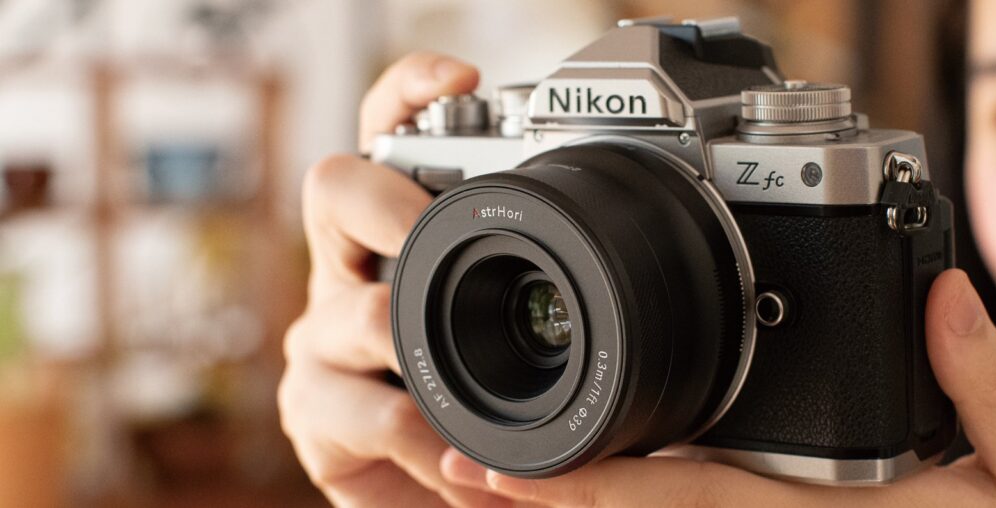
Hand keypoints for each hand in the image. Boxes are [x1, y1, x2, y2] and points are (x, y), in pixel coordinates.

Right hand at [278, 52, 515, 506]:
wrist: (432, 494)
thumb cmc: (477, 398)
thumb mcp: (509, 332)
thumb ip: (537, 284)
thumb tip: (624, 235)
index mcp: (397, 235)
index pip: (384, 139)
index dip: (407, 93)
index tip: (460, 77)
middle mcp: (349, 271)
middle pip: (332, 190)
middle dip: (390, 207)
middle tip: (433, 239)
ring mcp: (322, 340)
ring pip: (352, 313)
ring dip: (421, 356)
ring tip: (473, 404)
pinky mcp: (311, 411)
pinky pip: (369, 414)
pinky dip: (426, 443)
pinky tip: (458, 466)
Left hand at [441, 269, 995, 506]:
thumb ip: (991, 387)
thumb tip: (944, 297)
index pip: (675, 500)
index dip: (585, 487)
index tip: (499, 473)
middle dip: (546, 502)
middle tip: (453, 470)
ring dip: (574, 504)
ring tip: (490, 476)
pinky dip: (630, 500)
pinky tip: (593, 478)